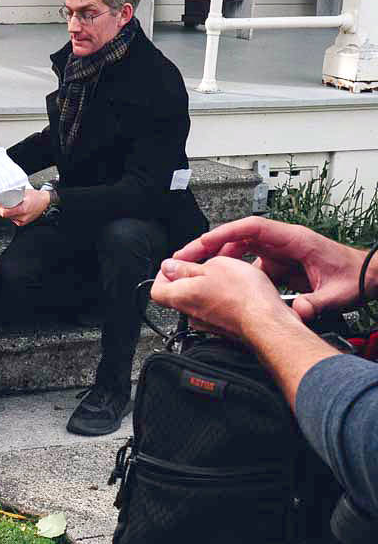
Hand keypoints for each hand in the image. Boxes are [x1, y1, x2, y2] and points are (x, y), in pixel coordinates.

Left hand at [0, 189, 49, 226]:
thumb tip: (4, 194)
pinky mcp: (24, 222)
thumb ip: (14, 194)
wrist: (45, 200)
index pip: (5, 213)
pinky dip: (13, 216)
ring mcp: (24, 220)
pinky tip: (16, 211)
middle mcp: (23, 217)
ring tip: (12, 206)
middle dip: (4, 209)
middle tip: (5, 203)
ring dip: (8, 213)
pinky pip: (14, 220)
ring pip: (10, 218)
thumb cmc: (36, 196)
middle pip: (6, 216)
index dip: (0, 208)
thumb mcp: (24, 193)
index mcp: (23, 209)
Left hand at [151, 256, 299, 341]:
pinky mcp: (225, 327)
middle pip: (179, 292)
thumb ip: (186, 266)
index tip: (176, 263)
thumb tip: (169, 266)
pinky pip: (218, 307)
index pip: (156, 288)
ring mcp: (208, 323)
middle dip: (191, 275)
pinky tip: (239, 287)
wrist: (269, 323)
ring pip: (201, 298)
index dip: (164, 273)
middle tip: (205, 263)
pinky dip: (224, 296)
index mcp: (180, 297)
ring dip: (210, 284)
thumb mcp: (214, 265)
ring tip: (227, 272)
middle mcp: (190, 314)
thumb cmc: (243, 297)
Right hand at [171, 216, 370, 321]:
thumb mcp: (337, 294)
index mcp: (294, 239)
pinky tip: (220, 283)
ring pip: (239, 250)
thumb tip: (296, 315)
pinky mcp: (279, 263)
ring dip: (217, 258)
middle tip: (185, 257)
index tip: (202, 243)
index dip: (223, 233)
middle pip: (237, 237)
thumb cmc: (355, 276)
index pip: (251, 228)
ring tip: (195, 271)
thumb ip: (315, 304)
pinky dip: (232, 270)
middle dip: (209, 246)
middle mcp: (282, 242)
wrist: (369, 276)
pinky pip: (249, 263)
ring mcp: (279, 252)